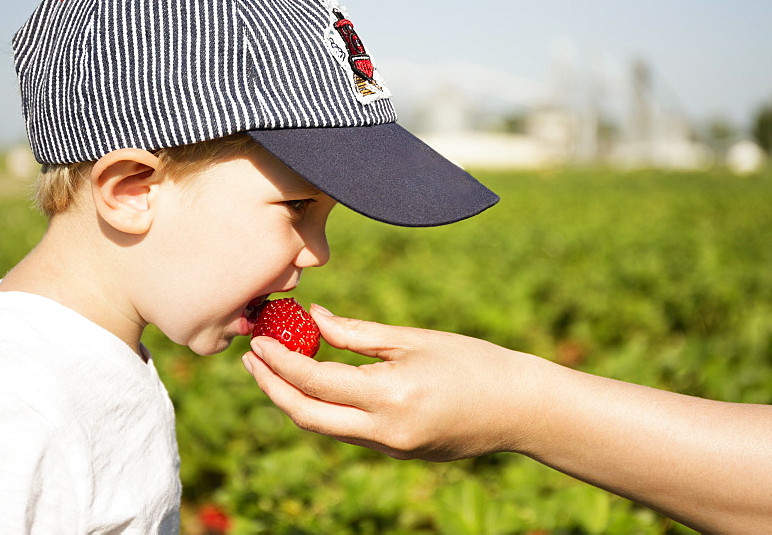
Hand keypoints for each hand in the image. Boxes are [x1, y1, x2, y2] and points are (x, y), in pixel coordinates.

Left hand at [242, 305, 546, 460]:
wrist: (518, 409)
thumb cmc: (472, 362)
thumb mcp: (414, 340)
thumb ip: (357, 333)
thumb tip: (313, 319)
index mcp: (390, 395)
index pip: (315, 381)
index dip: (279, 362)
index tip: (257, 342)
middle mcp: (384, 430)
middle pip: (307, 415)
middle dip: (272, 388)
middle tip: (252, 359)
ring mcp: (391, 448)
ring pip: (325, 428)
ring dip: (295, 399)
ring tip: (277, 366)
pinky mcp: (398, 453)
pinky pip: (348, 432)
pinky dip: (326, 408)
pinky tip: (319, 383)